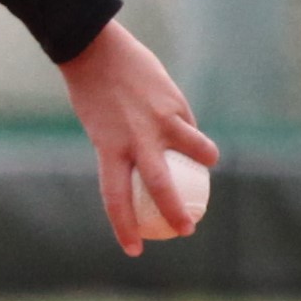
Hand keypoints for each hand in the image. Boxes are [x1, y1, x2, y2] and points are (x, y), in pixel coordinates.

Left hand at [57, 21, 216, 255]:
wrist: (95, 50)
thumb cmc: (92, 92)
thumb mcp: (100, 128)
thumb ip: (122, 148)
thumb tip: (145, 169)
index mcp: (109, 149)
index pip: (117, 199)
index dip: (125, 228)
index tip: (134, 250)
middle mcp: (136, 138)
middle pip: (161, 186)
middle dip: (176, 212)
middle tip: (187, 229)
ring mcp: (159, 120)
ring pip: (194, 151)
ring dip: (205, 160)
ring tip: (208, 164)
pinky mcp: (174, 102)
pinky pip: (189, 125)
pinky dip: (193, 133)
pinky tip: (197, 135)